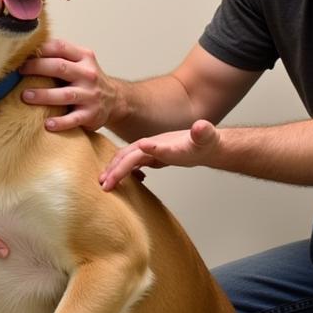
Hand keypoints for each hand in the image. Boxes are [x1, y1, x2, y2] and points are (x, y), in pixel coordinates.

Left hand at [19, 39, 117, 131]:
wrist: (115, 99)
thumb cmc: (87, 79)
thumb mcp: (80, 61)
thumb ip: (59, 55)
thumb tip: (25, 50)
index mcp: (84, 57)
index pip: (60, 47)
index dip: (40, 49)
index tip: (22, 55)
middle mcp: (88, 74)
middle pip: (60, 68)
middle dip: (37, 68)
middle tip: (19, 72)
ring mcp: (90, 95)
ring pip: (65, 94)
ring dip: (44, 95)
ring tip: (25, 96)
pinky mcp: (90, 114)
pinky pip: (73, 119)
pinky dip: (60, 122)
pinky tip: (47, 124)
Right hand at [99, 120, 220, 190]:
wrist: (208, 142)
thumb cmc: (207, 141)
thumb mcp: (206, 137)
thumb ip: (203, 132)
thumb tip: (200, 126)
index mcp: (160, 142)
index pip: (138, 152)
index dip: (123, 164)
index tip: (113, 175)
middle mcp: (152, 144)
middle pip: (127, 156)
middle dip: (114, 170)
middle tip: (104, 186)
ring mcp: (151, 150)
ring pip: (127, 160)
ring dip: (115, 171)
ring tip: (105, 185)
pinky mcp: (154, 156)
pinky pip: (135, 164)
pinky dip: (127, 172)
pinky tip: (129, 182)